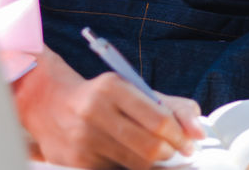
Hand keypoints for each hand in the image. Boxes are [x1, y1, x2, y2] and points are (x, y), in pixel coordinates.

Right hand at [14, 48, 203, 168]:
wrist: (48, 104)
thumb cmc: (100, 99)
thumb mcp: (133, 91)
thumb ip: (172, 106)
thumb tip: (199, 133)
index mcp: (113, 87)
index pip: (160, 120)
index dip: (181, 138)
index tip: (189, 145)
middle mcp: (95, 111)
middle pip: (150, 148)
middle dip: (170, 156)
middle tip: (176, 156)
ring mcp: (84, 139)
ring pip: (136, 166)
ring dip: (153, 166)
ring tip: (155, 159)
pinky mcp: (76, 162)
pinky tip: (130, 163)